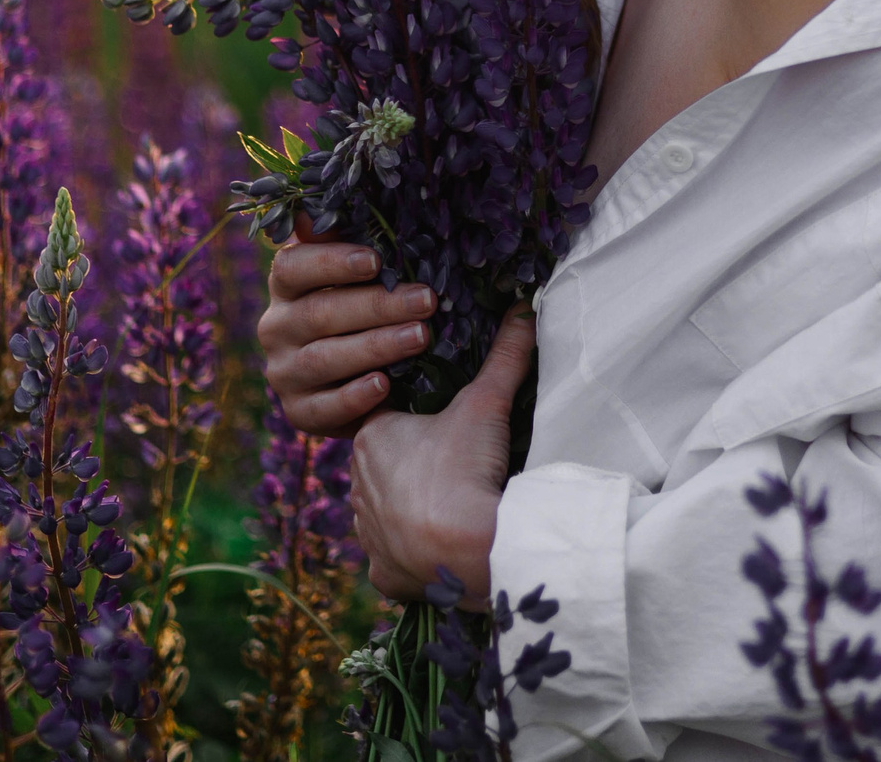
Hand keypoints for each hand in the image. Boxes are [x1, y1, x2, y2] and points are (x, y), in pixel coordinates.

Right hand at [259, 217, 436, 433]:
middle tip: (426, 300)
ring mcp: (285, 373)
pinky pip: (324, 407)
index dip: (331, 261)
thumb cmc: (363, 312)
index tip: (375, 260)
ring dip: (375, 346)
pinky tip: (385, 386)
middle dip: (376, 306)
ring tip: (420, 337)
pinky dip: (355, 397)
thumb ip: (346, 239)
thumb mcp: (356, 277)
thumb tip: (331, 199)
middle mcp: (277, 328)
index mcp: (287, 287)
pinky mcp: (299, 412)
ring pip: (324, 359)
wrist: (358, 383)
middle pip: (319, 313)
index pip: (292, 267)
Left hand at [351, 305, 535, 605]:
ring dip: (410, 510)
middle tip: (455, 466)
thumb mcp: (486, 404)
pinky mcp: (383, 572)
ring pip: (386, 513)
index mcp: (370, 438)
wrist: (465, 545)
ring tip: (451, 506)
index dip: (417, 420)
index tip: (445, 425)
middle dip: (413, 465)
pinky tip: (438, 547)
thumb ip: (504, 356)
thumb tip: (523, 308)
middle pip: (385, 466)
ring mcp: (367, 533)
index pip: (387, 418)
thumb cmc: (463, 468)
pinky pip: (395, 558)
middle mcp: (357, 485)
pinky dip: (413, 554)